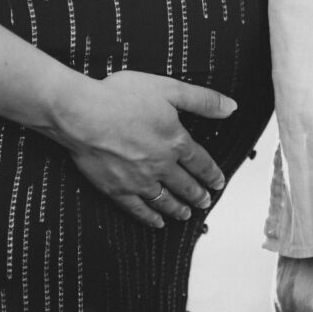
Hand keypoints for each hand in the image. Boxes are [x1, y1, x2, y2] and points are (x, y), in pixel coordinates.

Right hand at [47, 70, 236, 227]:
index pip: (201, 163)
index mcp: (175, 141)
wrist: (82, 114)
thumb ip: (202, 99)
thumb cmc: (120, 97)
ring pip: (166, 201)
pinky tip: (157, 222)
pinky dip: (150, 218)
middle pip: (186, 185)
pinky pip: (138, 209)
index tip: (218, 183)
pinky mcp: (117, 190)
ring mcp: (139, 181)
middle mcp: (161, 166)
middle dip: (199, 195)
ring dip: (179, 209)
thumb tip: (231, 107)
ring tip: (187, 215)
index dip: (212, 174)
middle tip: (206, 202)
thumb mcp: (168, 89)